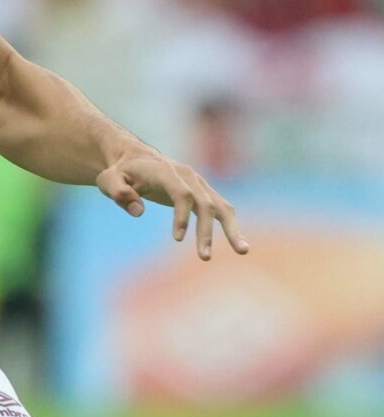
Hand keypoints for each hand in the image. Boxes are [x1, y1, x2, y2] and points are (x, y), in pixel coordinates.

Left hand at [97, 151, 248, 259]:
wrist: (138, 158)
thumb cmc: (121, 172)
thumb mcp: (109, 179)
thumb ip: (118, 192)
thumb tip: (139, 212)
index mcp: (167, 171)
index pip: (182, 194)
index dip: (182, 216)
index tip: (177, 239)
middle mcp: (189, 176)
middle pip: (206, 203)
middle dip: (207, 231)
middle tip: (204, 257)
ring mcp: (200, 184)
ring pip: (222, 207)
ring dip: (232, 229)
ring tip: (243, 252)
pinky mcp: (204, 194)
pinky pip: (223, 210)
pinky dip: (232, 227)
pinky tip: (239, 246)